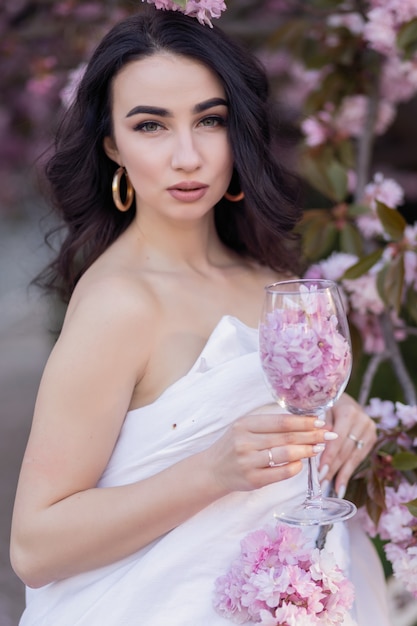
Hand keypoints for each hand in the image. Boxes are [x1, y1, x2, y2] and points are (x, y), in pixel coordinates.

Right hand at [203, 403, 337, 493]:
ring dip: (306, 450)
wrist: (212, 470)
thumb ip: (268, 425)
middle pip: (286, 437)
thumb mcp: (244, 428)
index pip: (280, 422)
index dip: (303, 421)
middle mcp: (245, 442)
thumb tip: (303, 422)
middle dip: (311, 435)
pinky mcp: (253, 480)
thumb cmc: (233, 446)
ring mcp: (249, 462)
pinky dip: (295, 468)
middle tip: (328, 434)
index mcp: (245, 425)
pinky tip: (302, 463)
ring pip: (285, 454)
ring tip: (319, 447)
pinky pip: (280, 473)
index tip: (320, 421)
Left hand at [318, 394, 376, 496]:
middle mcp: (362, 421)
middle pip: (345, 449)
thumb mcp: (321, 409)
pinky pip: (358, 459)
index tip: (319, 471)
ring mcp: (369, 431)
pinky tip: (340, 487)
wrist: (345, 401)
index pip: (338, 438)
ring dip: (340, 475)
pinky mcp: (371, 439)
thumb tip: (319, 443)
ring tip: (329, 489)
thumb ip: (319, 425)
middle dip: (332, 468)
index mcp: (348, 411)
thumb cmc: (327, 406)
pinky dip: (347, 473)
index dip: (329, 456)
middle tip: (321, 484)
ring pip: (352, 457)